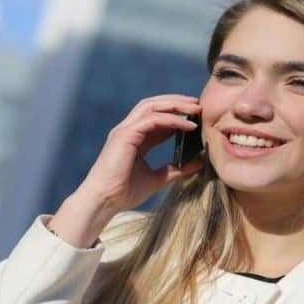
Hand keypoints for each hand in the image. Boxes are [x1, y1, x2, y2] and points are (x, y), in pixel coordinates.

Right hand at [77, 94, 203, 215]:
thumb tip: (200, 161)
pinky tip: (188, 125)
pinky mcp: (125, 135)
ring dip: (175, 105)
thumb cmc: (124, 193)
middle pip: (153, 105)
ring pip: (152, 106)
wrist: (104, 201)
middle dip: (176, 102)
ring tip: (196, 108)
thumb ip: (176, 169)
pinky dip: (172, 119)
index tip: (196, 115)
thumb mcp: (157, 179)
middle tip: (198, 105)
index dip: (176, 113)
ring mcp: (124, 130)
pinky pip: (152, 119)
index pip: (156, 117)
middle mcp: (128, 130)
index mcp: (133, 138)